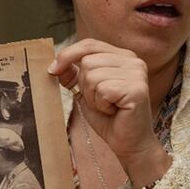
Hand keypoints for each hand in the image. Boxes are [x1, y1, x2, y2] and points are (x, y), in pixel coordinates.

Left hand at [48, 38, 170, 184]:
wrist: (129, 144)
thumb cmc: (110, 119)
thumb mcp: (86, 92)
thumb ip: (74, 76)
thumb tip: (56, 65)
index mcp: (122, 56)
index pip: (89, 44)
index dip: (68, 55)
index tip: (52, 70)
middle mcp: (133, 60)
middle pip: (87, 61)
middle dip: (85, 86)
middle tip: (100, 102)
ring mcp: (137, 73)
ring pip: (92, 75)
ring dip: (93, 97)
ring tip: (108, 107)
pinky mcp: (137, 88)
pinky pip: (102, 90)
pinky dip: (101, 105)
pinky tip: (114, 111)